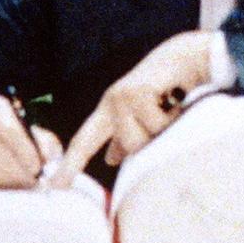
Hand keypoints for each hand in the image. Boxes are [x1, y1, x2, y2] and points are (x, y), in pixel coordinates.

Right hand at [0, 94, 63, 187]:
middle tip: (33, 181)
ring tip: (23, 183)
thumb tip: (47, 159)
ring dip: (9, 181)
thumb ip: (44, 143)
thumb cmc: (15, 138)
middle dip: (18, 170)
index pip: (8, 129)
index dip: (24, 151)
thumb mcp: (33, 133)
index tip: (37, 167)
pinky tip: (7, 185)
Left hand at [55, 31, 217, 181]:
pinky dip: (172, 118)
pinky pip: (156, 126)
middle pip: (128, 147)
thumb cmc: (169, 86)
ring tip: (172, 108)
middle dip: (151, 139)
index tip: (55, 186)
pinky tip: (177, 101)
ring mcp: (120, 97)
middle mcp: (111, 102)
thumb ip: (126, 137)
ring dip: (163, 129)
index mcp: (108, 110)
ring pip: (140, 140)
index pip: (84, 142)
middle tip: (167, 116)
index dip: (70, 165)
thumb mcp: (143, 115)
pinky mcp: (134, 92)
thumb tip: (111, 159)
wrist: (188, 56)